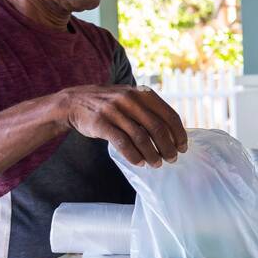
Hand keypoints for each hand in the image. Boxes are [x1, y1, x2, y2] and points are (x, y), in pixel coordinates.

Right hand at [58, 84, 188, 166]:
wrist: (75, 101)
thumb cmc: (111, 104)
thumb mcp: (132, 99)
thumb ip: (150, 110)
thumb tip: (173, 134)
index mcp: (143, 93)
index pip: (169, 115)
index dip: (179, 134)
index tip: (183, 147)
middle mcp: (131, 99)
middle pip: (158, 128)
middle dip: (168, 147)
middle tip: (172, 159)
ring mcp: (115, 110)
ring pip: (141, 137)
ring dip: (152, 154)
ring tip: (156, 164)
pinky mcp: (101, 123)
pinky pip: (122, 143)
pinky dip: (133, 155)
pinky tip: (139, 163)